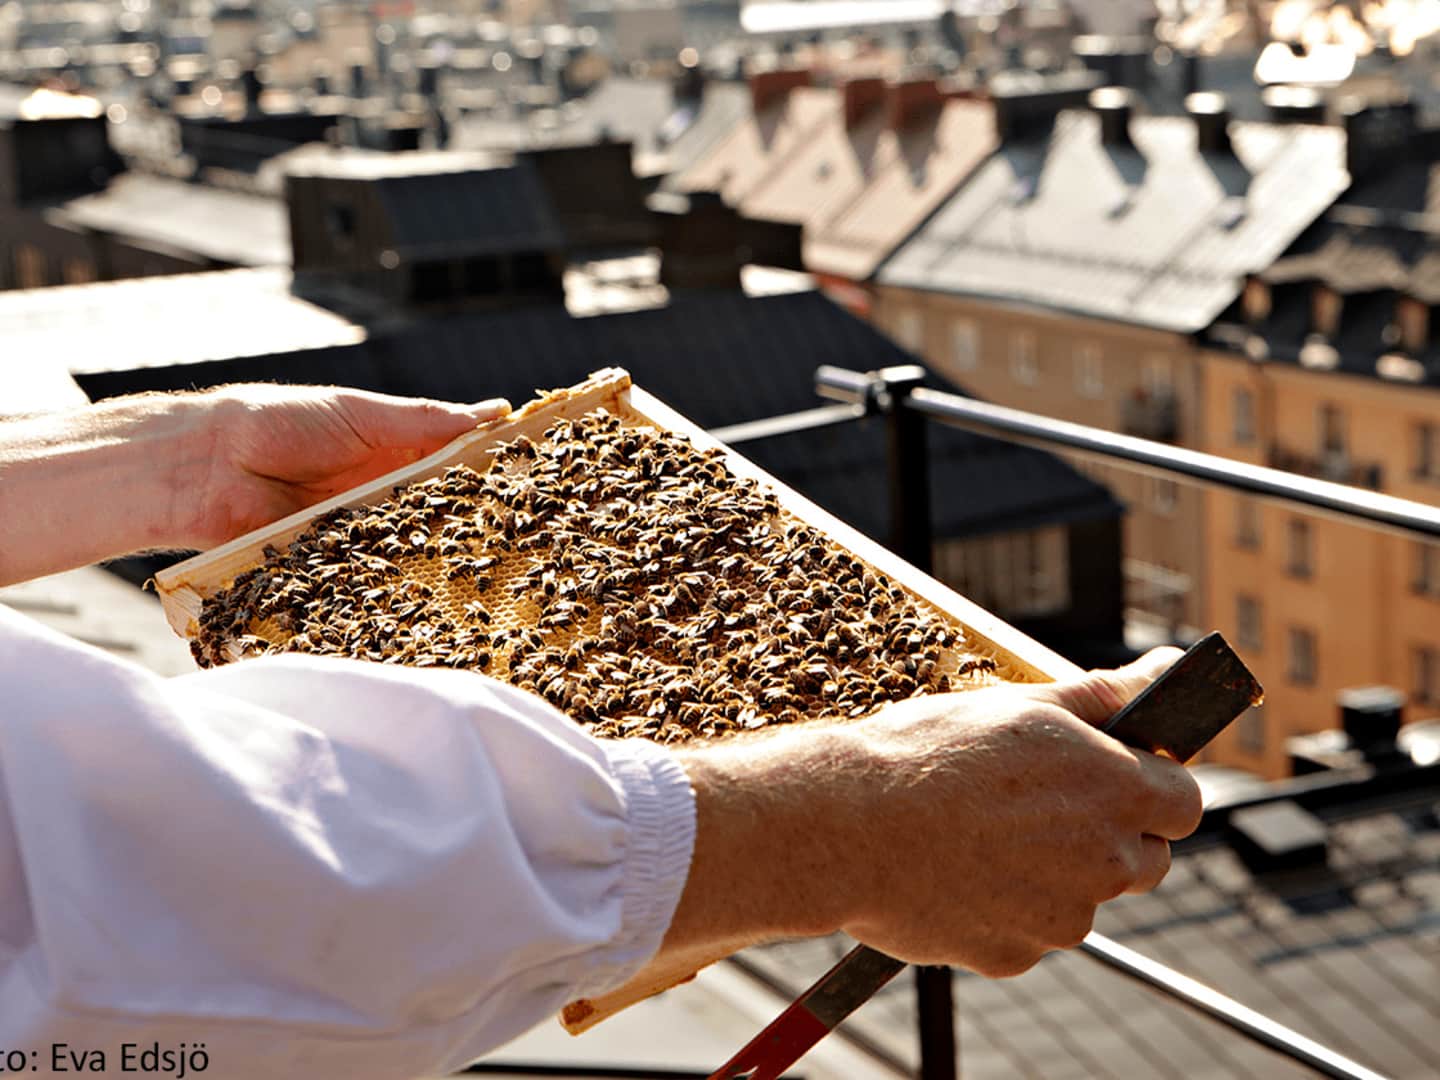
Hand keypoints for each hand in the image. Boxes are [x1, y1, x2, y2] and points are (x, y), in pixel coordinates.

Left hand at [0, 386, 508, 586]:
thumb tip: (493, 413)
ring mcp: (364, 536)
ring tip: (494, 569)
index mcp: (399, 454)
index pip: (460, 466)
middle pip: (446, 516)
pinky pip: (375, 580)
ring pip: (417, 552)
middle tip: (533, 537)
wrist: (205, 467)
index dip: (496, 474)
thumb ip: (424, 420)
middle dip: (481, 526)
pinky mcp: (336, 569)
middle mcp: (387, 498)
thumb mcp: (361, 414)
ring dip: (445, 560)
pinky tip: (432, 593)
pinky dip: (397, 586)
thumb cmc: (280, 423)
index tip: (544, 482)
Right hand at [661, 648, 1201, 978]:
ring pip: (1079, 896)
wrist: (845, 823)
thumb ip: (1100, 697)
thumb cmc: (926, 754)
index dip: (1151, 785)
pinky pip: (1026, 931)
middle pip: (1145, 859)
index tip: (1115, 777)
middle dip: (1108, 835)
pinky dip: (1002, 907)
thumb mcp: (1020, 706)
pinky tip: (956, 869)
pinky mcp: (1014, 953)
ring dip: (1049, 872)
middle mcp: (1104, 862)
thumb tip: (1159, 674)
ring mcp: (1061, 917)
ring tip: (978, 832)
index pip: (1185, 801)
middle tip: (1040, 804)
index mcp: (1115, 792)